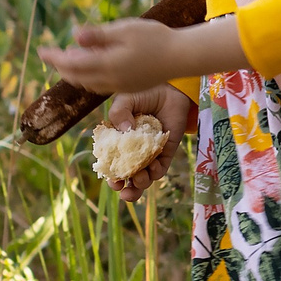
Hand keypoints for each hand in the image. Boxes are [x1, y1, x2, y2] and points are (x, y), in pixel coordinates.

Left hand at [38, 19, 182, 95]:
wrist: (182, 56)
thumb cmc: (155, 38)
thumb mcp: (125, 30)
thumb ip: (98, 36)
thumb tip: (74, 36)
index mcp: (107, 64)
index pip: (71, 63)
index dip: (54, 57)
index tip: (41, 50)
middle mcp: (111, 80)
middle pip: (76, 77)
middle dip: (61, 66)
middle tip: (51, 54)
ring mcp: (120, 86)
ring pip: (88, 83)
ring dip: (74, 73)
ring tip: (68, 60)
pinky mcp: (129, 87)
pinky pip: (100, 85)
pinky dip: (89, 77)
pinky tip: (91, 67)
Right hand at [103, 86, 195, 201]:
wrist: (169, 90)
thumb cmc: (143, 93)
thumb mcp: (125, 100)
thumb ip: (118, 113)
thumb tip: (124, 131)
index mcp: (118, 143)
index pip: (112, 165)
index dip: (111, 177)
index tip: (113, 181)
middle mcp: (133, 152)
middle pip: (128, 178)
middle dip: (126, 190)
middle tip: (125, 191)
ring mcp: (149, 154)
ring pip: (145, 178)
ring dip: (141, 184)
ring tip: (140, 178)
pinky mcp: (166, 153)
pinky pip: (160, 169)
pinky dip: (156, 172)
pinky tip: (153, 166)